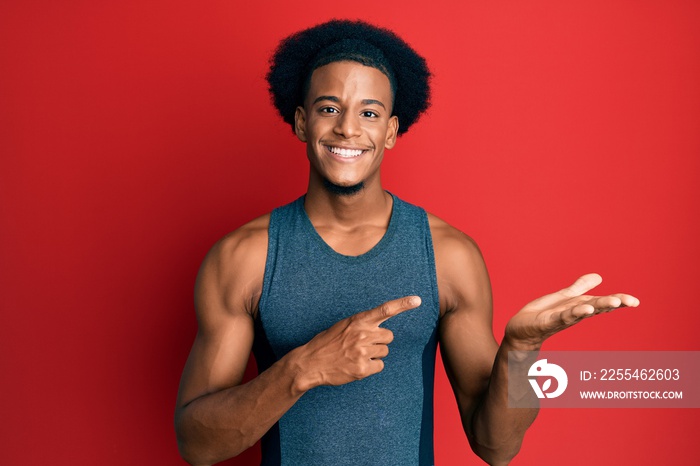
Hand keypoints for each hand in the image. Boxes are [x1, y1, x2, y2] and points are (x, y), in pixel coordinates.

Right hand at [295, 296, 421, 388]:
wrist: (310, 362)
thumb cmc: (327, 343)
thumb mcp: (343, 326)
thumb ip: (362, 325)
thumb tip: (380, 327)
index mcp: (358, 321)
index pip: (385, 310)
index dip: (402, 304)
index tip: (417, 300)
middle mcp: (362, 334)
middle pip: (389, 336)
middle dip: (380, 341)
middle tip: (364, 345)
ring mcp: (363, 352)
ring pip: (384, 352)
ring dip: (374, 355)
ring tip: (356, 355)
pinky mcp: (362, 369)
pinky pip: (379, 366)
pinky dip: (371, 367)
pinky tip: (357, 366)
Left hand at [504, 274, 639, 349]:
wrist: (521, 330)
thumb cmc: (543, 314)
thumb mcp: (563, 298)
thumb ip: (579, 288)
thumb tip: (599, 277)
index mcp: (579, 306)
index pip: (601, 301)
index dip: (618, 300)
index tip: (635, 301)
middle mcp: (574, 313)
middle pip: (596, 306)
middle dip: (613, 303)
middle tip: (631, 301)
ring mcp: (562, 318)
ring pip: (583, 311)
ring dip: (598, 307)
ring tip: (615, 303)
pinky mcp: (548, 321)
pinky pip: (564, 316)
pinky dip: (575, 313)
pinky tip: (586, 309)